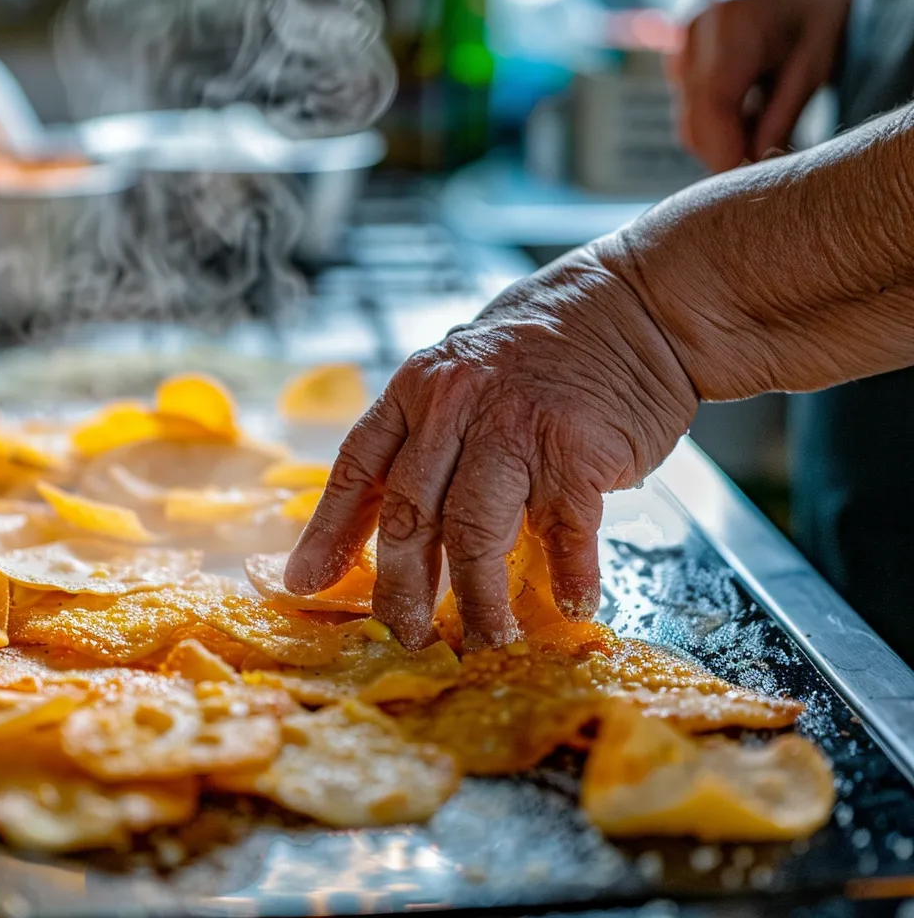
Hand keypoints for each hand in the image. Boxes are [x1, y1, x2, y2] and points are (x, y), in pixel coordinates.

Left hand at [284, 247, 698, 650]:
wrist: (639, 305)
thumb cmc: (546, 348)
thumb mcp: (464, 372)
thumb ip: (431, 436)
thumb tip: (399, 519)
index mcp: (419, 389)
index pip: (358, 467)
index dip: (329, 531)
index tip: (307, 582)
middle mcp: (456, 408)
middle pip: (410, 517)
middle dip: (400, 590)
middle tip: (403, 636)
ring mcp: (516, 430)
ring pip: (473, 536)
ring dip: (477, 602)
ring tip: (484, 640)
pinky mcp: (577, 453)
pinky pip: (564, 535)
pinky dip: (568, 578)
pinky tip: (570, 605)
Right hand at [668, 0, 852, 172]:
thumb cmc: (816, 8)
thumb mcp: (812, 64)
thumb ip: (780, 119)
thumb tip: (756, 169)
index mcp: (727, 28)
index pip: (712, 111)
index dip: (728, 158)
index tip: (750, 186)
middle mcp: (692, 35)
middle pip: (694, 125)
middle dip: (727, 153)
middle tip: (766, 166)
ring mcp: (679, 45)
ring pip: (688, 122)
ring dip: (722, 140)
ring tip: (764, 132)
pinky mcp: (677, 54)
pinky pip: (687, 107)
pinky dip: (715, 122)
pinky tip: (748, 111)